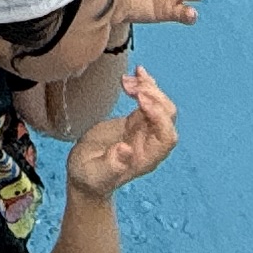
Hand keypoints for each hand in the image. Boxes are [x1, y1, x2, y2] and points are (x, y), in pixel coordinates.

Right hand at [65, 69, 179, 198]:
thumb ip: (111, 166)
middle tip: (132, 86)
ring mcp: (144, 130)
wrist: (85, 175)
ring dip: (147, 87)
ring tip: (127, 80)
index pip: (166, 135)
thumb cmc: (91, 179)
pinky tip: (136, 73)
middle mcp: (150, 143)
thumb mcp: (96, 175)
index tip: (140, 101)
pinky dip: (143, 85)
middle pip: (167, 116)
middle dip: (154, 96)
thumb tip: (126, 151)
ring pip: (158, 104)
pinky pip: (146, 100)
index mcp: (147, 158)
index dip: (159, 116)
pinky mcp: (134, 121)